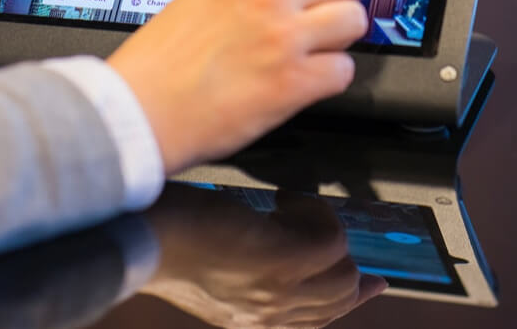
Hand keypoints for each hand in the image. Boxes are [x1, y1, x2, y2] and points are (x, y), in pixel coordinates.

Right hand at [107, 0, 397, 174]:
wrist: (137, 110)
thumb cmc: (160, 60)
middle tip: (329, 14)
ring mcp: (285, 39)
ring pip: (355, 22)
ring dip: (340, 39)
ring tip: (310, 52)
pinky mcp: (292, 84)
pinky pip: (343, 71)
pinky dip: (329, 79)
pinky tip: (302, 83)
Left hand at [144, 184, 386, 327]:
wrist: (143, 233)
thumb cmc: (166, 238)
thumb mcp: (213, 268)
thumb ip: (249, 272)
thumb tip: (284, 246)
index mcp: (252, 321)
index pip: (319, 320)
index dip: (351, 298)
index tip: (373, 282)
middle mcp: (269, 314)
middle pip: (340, 297)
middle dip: (345, 259)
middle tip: (326, 224)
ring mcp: (279, 291)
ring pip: (343, 271)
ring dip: (324, 228)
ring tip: (289, 207)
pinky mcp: (283, 259)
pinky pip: (332, 239)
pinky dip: (315, 212)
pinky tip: (285, 199)